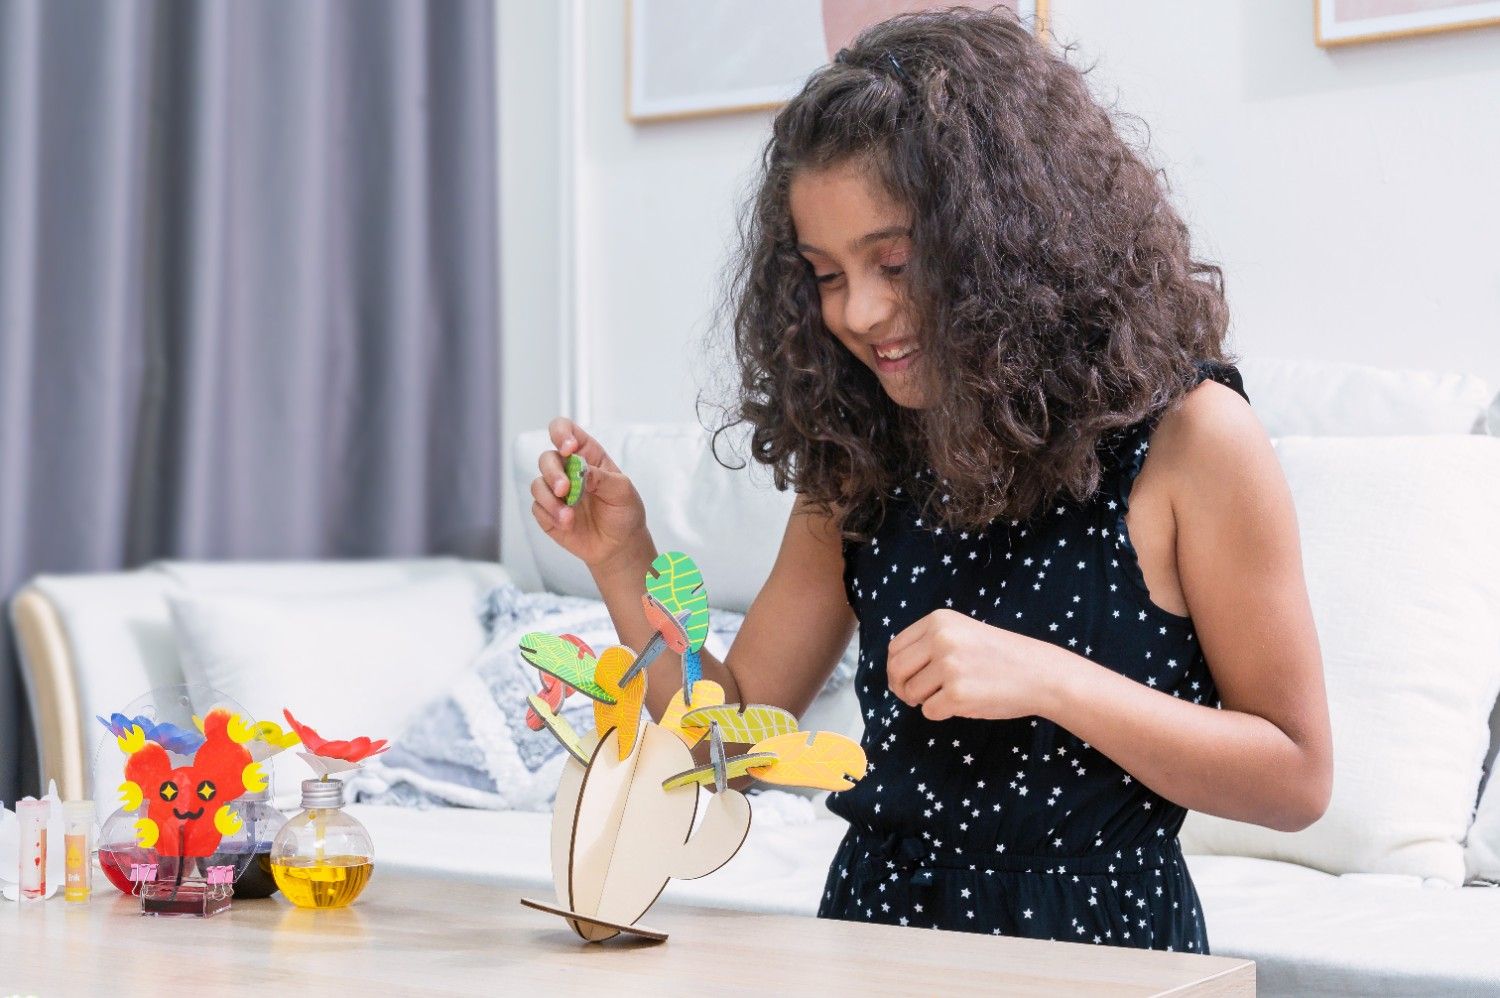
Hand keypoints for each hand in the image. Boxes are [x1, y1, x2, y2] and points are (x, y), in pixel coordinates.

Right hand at [531, 417, 648, 570]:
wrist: (619, 545)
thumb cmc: (624, 512)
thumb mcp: (623, 491)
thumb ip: (602, 478)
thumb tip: (581, 469)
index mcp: (587, 455)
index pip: (566, 431)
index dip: (561, 433)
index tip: (568, 448)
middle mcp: (568, 470)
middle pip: (547, 458)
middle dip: (553, 473)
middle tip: (564, 489)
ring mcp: (556, 491)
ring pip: (538, 484)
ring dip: (550, 499)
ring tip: (568, 516)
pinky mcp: (547, 512)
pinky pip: (537, 507)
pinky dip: (550, 515)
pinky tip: (567, 524)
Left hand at [886, 609, 1062, 721]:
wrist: (1040, 673)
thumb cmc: (1001, 656)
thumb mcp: (962, 632)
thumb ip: (929, 644)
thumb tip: (894, 671)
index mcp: (939, 620)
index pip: (895, 648)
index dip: (896, 668)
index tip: (906, 680)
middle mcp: (941, 639)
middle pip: (897, 671)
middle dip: (901, 688)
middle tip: (916, 697)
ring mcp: (949, 667)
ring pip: (911, 693)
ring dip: (924, 701)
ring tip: (950, 695)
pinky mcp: (957, 694)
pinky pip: (929, 711)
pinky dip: (941, 713)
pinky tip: (963, 703)